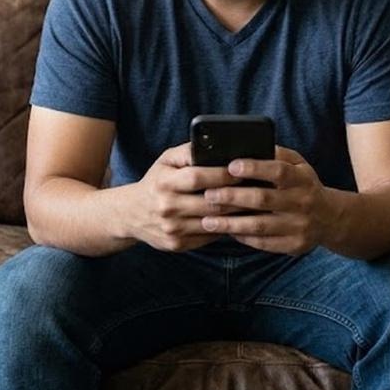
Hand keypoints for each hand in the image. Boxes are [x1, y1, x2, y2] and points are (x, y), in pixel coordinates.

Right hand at [121, 142, 245, 251]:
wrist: (130, 214)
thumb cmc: (156, 181)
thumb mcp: (165, 161)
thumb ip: (188, 152)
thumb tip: (214, 145)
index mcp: (164, 182)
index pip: (198, 177)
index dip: (223, 174)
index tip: (244, 170)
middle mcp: (167, 207)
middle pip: (211, 203)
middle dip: (238, 196)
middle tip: (259, 189)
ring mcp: (172, 229)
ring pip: (214, 223)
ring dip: (238, 215)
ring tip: (255, 205)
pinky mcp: (177, 244)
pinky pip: (209, 237)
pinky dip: (226, 228)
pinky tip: (240, 220)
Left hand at [198, 146, 336, 255]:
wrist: (330, 218)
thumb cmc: (304, 185)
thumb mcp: (299, 165)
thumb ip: (278, 155)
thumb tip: (250, 145)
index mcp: (302, 179)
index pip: (278, 171)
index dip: (255, 168)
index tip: (231, 166)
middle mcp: (302, 202)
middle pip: (263, 199)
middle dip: (233, 197)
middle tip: (208, 195)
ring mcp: (299, 226)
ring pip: (260, 226)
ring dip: (231, 223)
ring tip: (207, 220)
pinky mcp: (294, 245)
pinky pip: (264, 243)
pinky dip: (243, 238)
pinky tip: (226, 232)